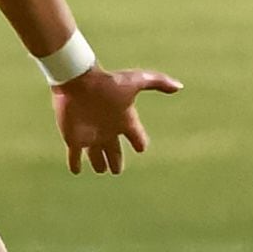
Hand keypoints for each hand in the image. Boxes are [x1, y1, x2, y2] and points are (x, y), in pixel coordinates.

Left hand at [52, 65, 181, 174]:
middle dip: (116, 160)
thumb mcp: (136, 81)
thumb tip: (179, 86)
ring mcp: (90, 135)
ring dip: (99, 163)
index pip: (136, 135)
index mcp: (124, 119)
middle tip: (117, 171)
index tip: (141, 148)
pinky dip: (75, 164)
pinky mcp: (74, 138)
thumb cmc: (107, 82)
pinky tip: (75, 171)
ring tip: (102, 170)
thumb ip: (157, 82)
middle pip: (114, 150)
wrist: (78, 80)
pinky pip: (75, 156)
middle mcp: (108, 129)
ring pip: (96, 155)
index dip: (139, 142)